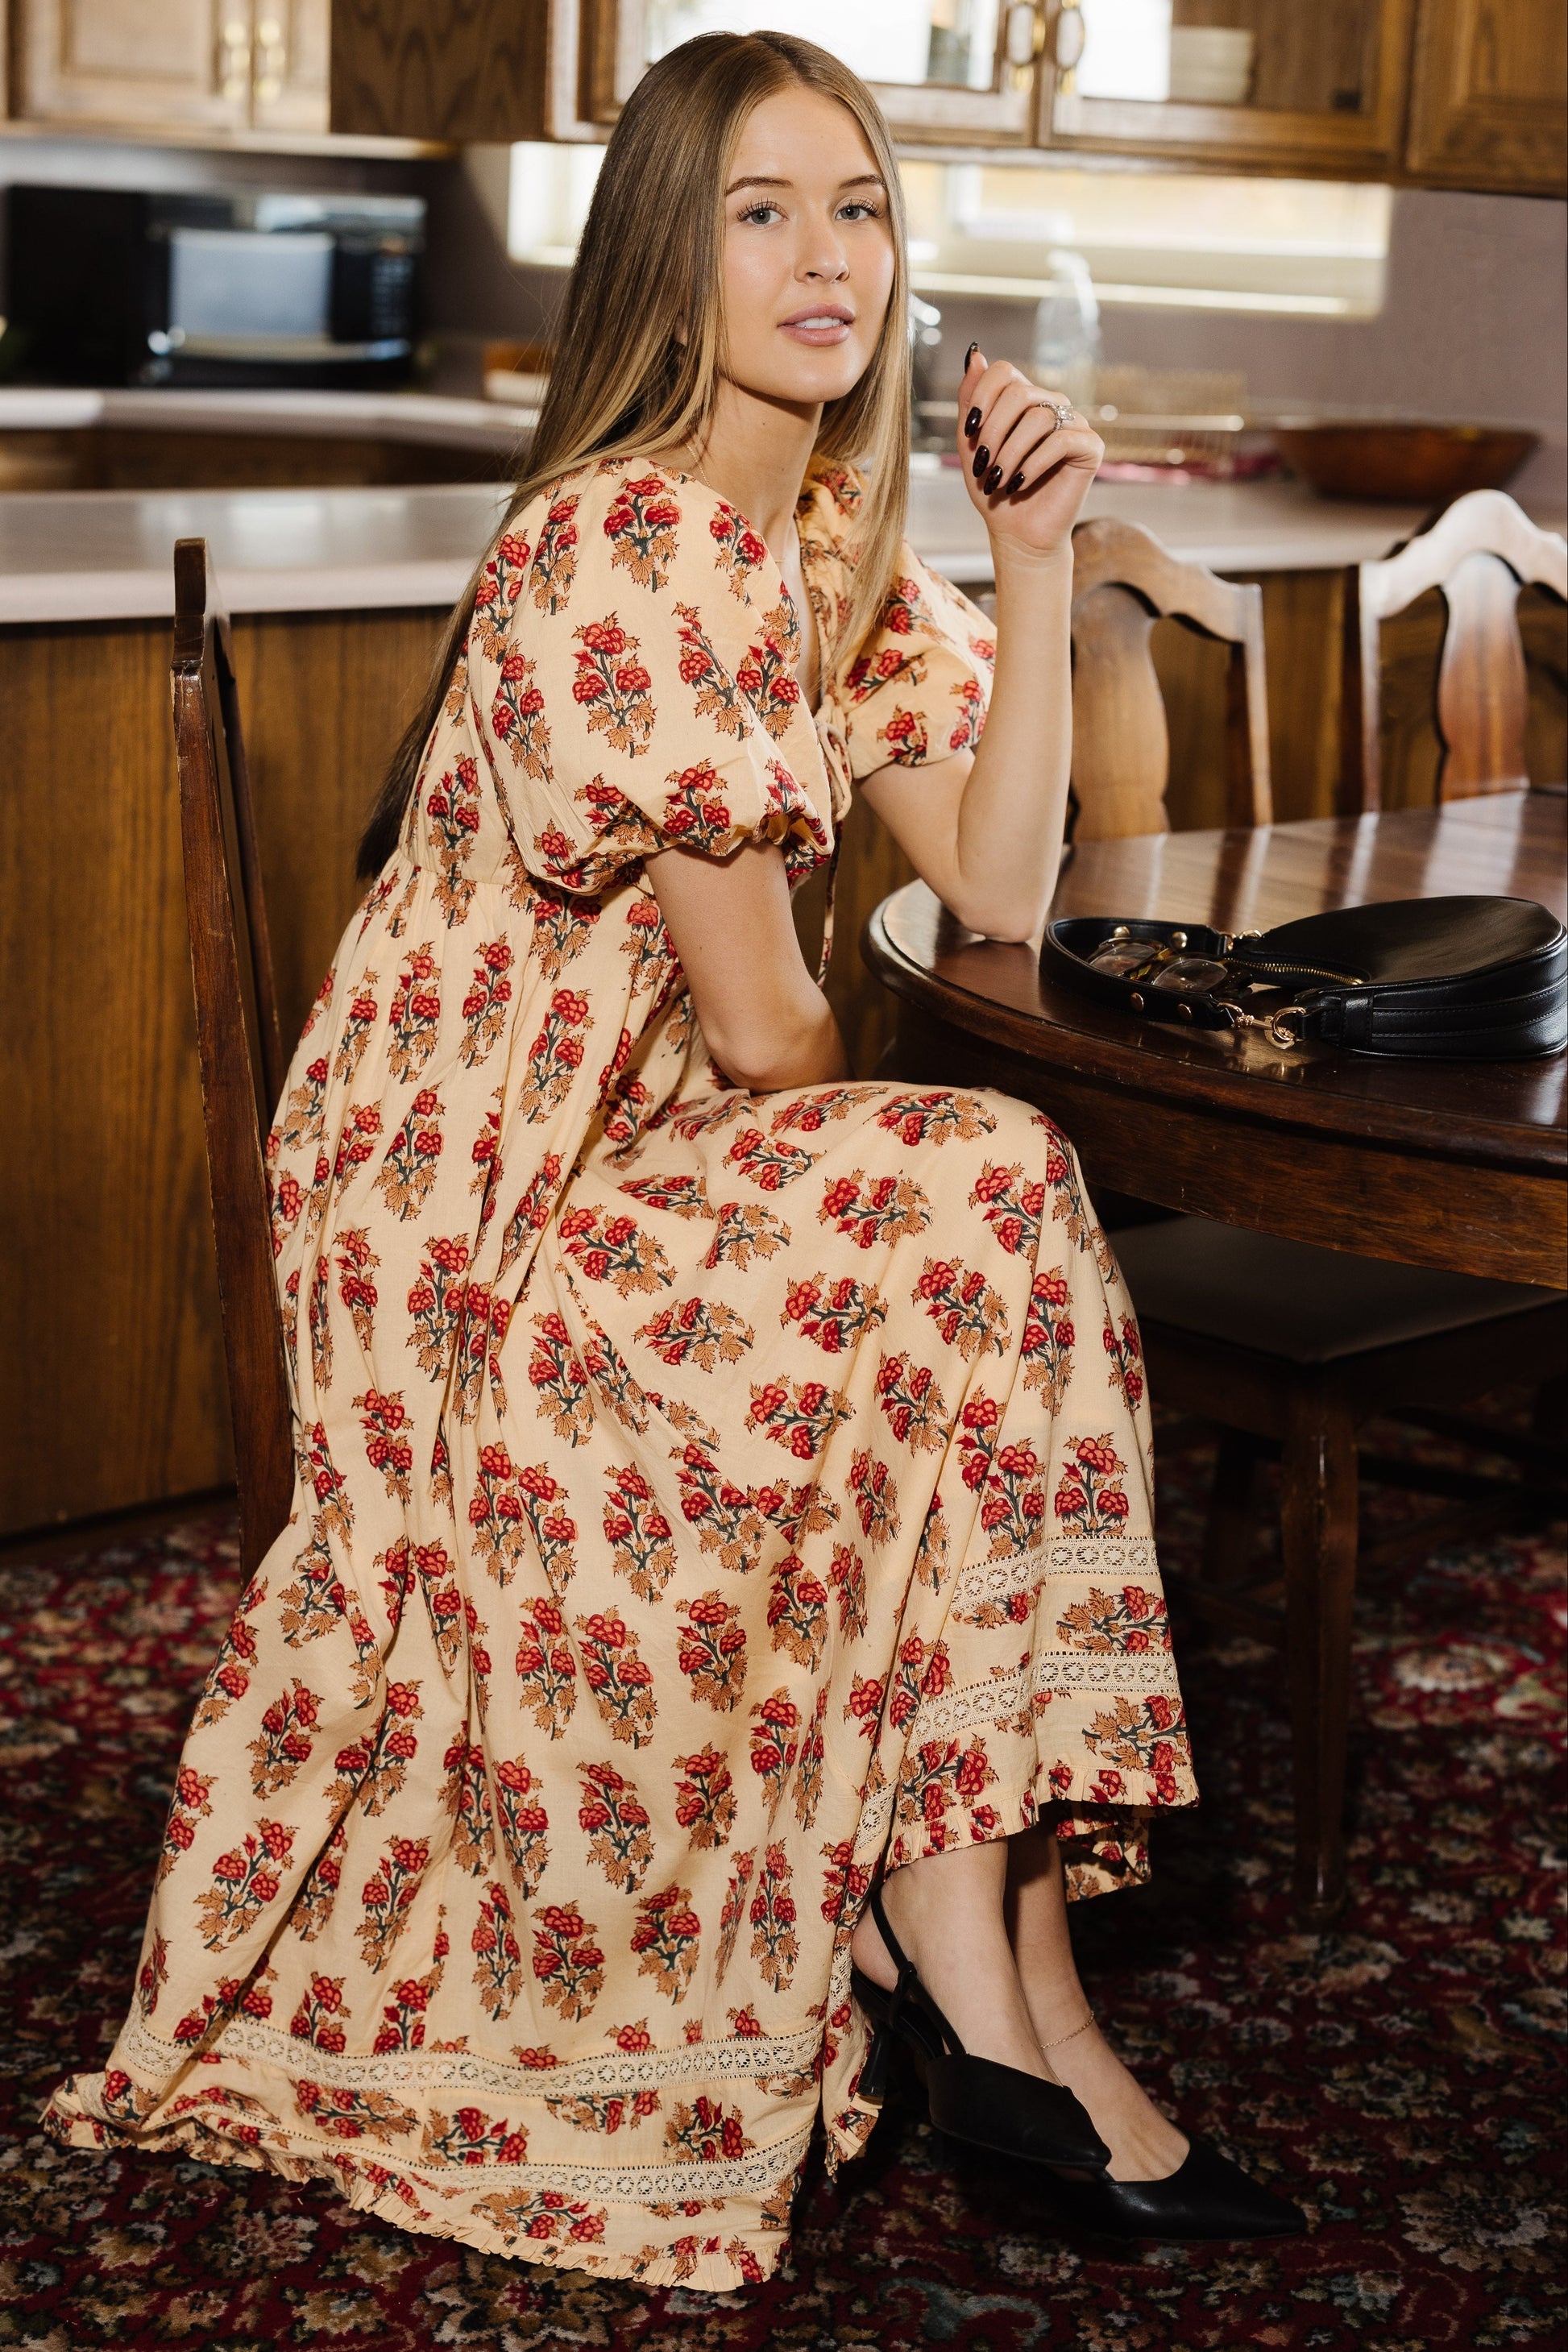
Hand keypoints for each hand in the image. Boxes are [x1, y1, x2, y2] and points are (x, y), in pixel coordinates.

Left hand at [958, 346, 1102, 566]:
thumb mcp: (971, 444)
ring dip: (1010, 454)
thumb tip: (975, 352)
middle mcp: (1051, 404)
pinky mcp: (1091, 446)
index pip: (1004, 372)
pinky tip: (1021, 484)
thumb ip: (971, 401)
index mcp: (1024, 398)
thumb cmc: (993, 489)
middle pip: (1020, 394)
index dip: (982, 397)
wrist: (1018, 533)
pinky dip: (1034, 464)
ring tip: (999, 481)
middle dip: (994, 432)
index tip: (970, 434)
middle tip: (983, 466)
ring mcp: (1073, 423)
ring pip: (1038, 418)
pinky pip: (1060, 441)